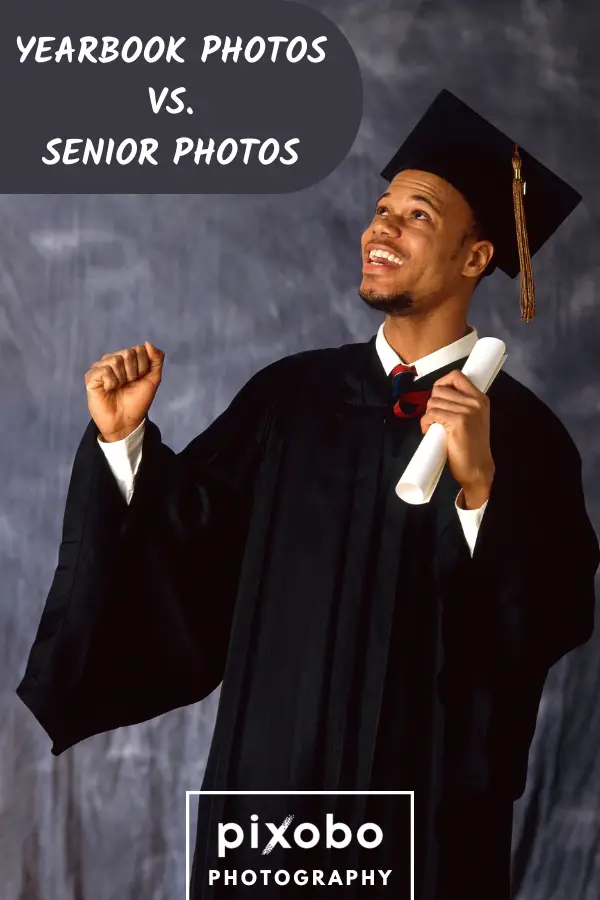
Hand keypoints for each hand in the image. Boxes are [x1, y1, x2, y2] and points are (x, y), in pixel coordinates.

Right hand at [85, 342, 164, 441]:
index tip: (139, 380)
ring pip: (115, 360)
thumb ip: (156, 359)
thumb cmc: (138, 401)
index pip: (139, 350)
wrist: (126, 421)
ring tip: (118, 388)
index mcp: (127, 359)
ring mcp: (101, 368)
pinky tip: (108, 390)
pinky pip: (104, 370)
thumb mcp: (153, 379)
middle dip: (133, 372)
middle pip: (128, 353)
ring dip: (122, 378)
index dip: (143, 367)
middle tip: (128, 384)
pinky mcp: (91, 377)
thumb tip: (148, 343)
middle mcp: (113, 360)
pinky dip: (111, 382)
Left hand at [420, 369, 494, 507]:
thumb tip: (439, 395)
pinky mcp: (458, 422)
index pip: (457, 375)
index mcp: (480, 399)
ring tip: (433, 427)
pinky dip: (425, 423)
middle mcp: (475, 402)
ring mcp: (467, 411)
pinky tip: (430, 432)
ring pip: (433, 402)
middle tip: (435, 418)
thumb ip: (462, 405)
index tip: (437, 397)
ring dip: (428, 415)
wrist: (477, 469)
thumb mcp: (474, 419)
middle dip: (432, 403)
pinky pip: (431, 414)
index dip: (441, 383)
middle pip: (439, 389)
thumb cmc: (472, 447)